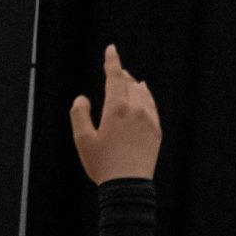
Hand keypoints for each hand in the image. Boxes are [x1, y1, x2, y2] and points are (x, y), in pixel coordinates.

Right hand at [69, 44, 159, 182]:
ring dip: (133, 84)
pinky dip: (146, 95)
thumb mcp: (83, 140)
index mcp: (116, 108)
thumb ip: (79, 114)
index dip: (112, 61)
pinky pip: (152, 105)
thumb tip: (83, 98)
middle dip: (121, 74)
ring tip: (129, 80)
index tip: (111, 49)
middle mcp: (135, 109)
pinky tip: (143, 94)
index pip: (114, 77)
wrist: (128, 186)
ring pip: (142, 92)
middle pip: (128, 83)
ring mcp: (148, 119)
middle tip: (116, 68)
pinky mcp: (156, 130)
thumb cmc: (102, 165)